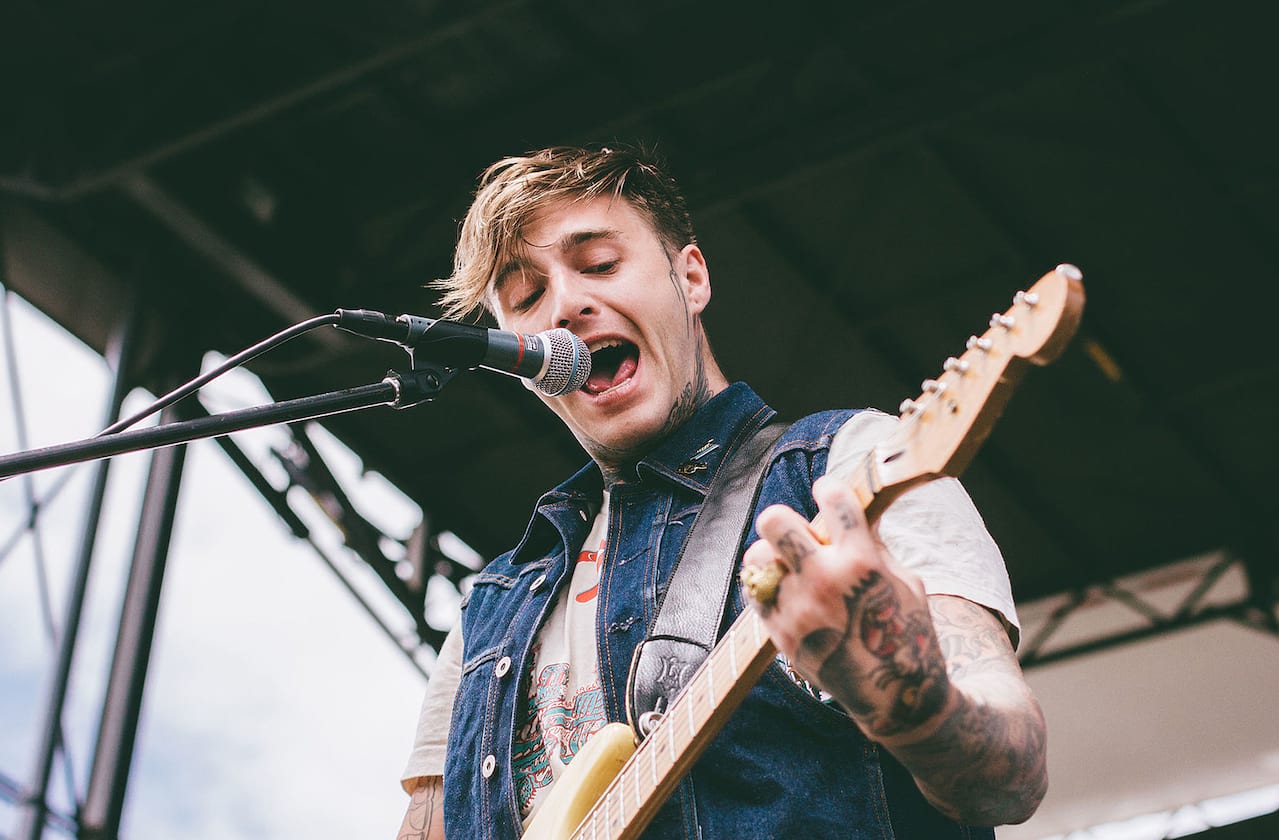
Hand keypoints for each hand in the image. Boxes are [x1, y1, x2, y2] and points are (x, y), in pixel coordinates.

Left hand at [742, 475, 952, 740]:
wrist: (894, 696)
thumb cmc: (907, 631)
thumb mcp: (906, 580)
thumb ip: (873, 545)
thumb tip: (847, 512)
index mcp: (862, 564)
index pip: (835, 502)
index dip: (830, 489)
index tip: (828, 492)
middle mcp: (824, 582)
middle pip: (775, 522)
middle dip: (784, 519)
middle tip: (798, 533)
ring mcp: (797, 609)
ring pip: (756, 556)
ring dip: (772, 555)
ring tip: (790, 567)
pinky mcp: (780, 633)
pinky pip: (755, 592)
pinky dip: (768, 585)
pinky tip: (787, 589)